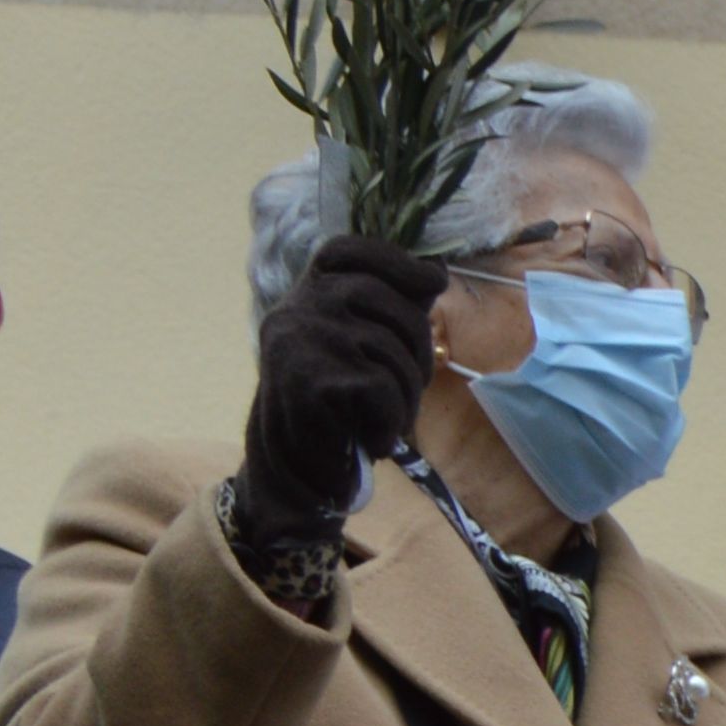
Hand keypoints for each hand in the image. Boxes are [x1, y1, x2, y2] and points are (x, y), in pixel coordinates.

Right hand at [239, 234, 444, 527]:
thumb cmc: (337, 411)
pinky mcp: (312, 380)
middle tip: (407, 387)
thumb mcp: (355, 349)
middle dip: (416, 347)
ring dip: (406, 395)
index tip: (432, 281)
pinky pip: (384, 390)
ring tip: (381, 419)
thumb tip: (432, 274)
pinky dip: (389, 422)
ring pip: (393, 350)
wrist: (292, 473)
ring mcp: (302, 341)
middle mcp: (296, 309)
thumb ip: (385, 312)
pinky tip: (368, 437)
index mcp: (304, 296)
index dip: (394, 260)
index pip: (346, 252)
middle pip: (388, 302)